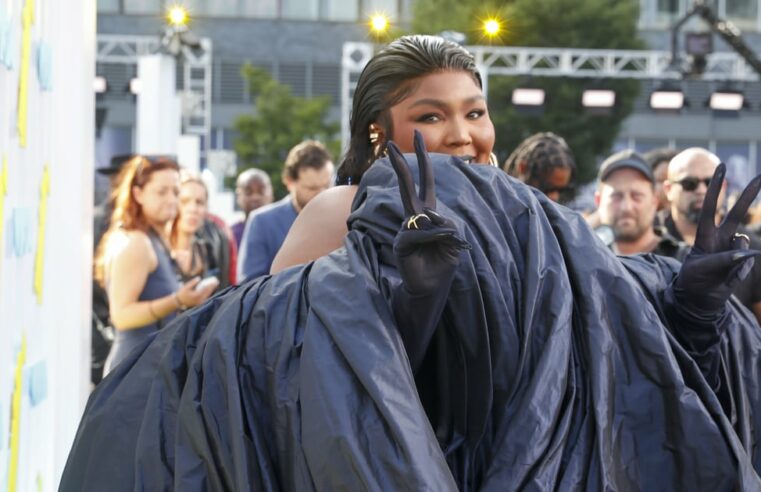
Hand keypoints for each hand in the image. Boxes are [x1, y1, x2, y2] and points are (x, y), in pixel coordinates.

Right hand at [176, 277, 215, 308]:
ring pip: (208, 295)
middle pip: (209, 292)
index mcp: (197, 296)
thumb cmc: (182, 294)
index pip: (206, 289)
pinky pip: (206, 297)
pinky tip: (210, 289)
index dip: (211, 284)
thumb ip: (192, 282)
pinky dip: (208, 292)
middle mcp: (200, 300)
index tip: (215, 280)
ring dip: (211, 289)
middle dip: (213, 286)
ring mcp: (200, 302)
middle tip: (216, 281)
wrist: (179, 302)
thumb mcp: (186, 287)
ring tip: (214, 284)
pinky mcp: (200, 303)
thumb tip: (199, 278)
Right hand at [387, 130, 469, 294]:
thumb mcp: (454, 238)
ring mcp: (406, 228)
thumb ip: (446, 224)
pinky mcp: (402, 243)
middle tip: (392, 142)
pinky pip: (420, 232)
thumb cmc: (443, 261)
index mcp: (428, 210)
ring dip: (439, 229)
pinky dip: (434, 238)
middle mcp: (414, 215)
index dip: (422, 158)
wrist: (432, 286)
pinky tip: (440, 246)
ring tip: (448, 244)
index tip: (418, 136)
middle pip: (406, 183)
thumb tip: (430, 217)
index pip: (424, 179)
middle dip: (401, 162)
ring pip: (419, 211)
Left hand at [673, 164, 760, 313]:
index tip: (720, 167)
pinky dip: (739, 273)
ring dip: (737, 259)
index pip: (709, 208)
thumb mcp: (702, 269)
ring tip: (723, 274)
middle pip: (735, 213)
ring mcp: (732, 249)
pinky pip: (746, 263)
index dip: (714, 189)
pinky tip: (728, 280)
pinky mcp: (741, 263)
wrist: (698, 301)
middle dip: (748, 196)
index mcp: (704, 235)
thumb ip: (724, 260)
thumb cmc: (693, 281)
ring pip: (744, 243)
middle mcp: (720, 239)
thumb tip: (747, 252)